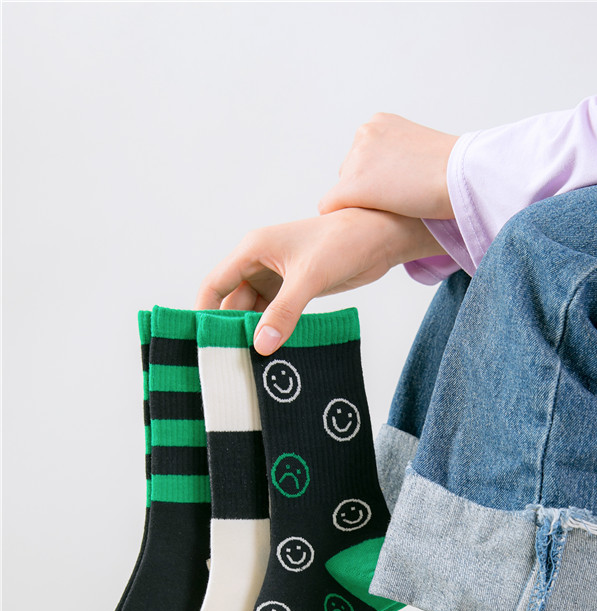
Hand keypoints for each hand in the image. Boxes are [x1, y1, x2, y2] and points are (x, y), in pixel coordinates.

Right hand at [195, 209, 442, 353]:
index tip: (198, 340)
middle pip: (233, 302)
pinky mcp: (295, 290)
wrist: (378, 238)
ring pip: (255, 312)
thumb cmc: (341, 243)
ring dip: (253, 334)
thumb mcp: (309, 278)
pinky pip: (275, 315)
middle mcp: (260, 263)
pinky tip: (273, 354)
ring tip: (248, 365)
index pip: (216, 283)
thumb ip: (284, 312)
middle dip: (230, 330)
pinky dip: (273, 333)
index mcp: (253, 250)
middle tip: (226, 363)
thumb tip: (261, 346)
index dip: (204, 311)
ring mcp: (278, 278)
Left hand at [318, 113, 457, 220]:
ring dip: (360, 205)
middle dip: (367, 191)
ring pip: (343, 192)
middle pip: (350, 173)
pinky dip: (339, 218)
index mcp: (380, 123)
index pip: (364, 158)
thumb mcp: (424, 152)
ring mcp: (356, 160)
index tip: (397, 193)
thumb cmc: (454, 172)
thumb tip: (397, 178)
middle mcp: (363, 135)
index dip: (379, 180)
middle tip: (394, 206)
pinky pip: (329, 206)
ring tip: (388, 215)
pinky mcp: (352, 187)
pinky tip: (358, 227)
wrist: (461, 178)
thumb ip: (402, 158)